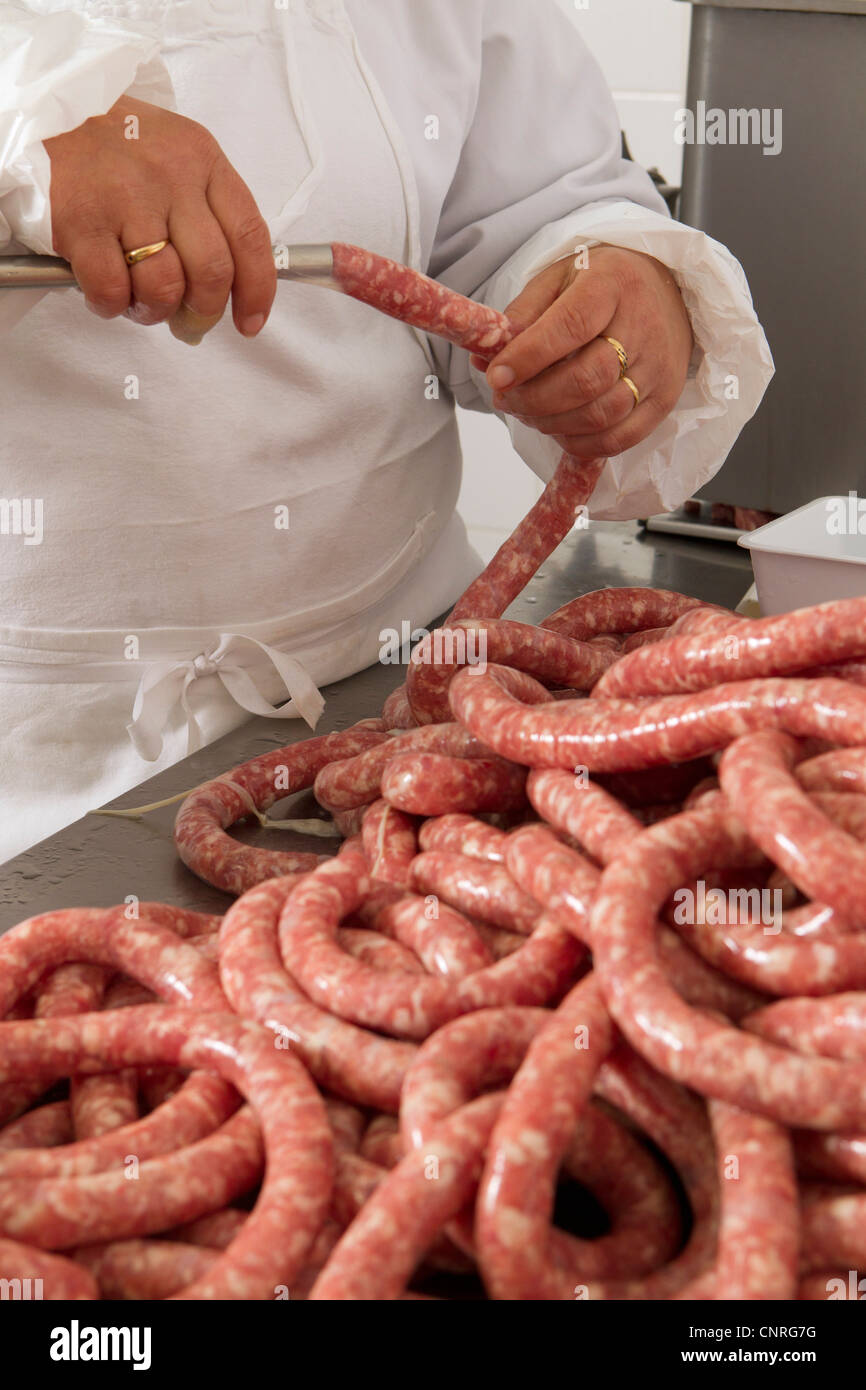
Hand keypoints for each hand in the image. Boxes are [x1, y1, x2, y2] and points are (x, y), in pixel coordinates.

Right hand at [44, 97, 275, 341]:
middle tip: (189, 325)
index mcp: (203, 159)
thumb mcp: (176, 155)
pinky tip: (107, 294)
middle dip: (204, 313)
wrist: (48, 108)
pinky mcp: (82, 221)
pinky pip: (112, 290)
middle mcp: (170, 176)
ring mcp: (125, 198)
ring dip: (155, 311)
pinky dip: (112, 306)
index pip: (249, 235)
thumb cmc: (116, 144)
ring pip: (164, 287)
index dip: (257, 290)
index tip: (250, 322)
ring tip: (140, 302)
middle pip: (212, 271)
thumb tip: (227, 289)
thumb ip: (207, 211)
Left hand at [473, 245, 693, 458]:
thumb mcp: (558, 280)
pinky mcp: (664, 400)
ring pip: (601, 415)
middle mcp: (642, 327)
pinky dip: (580, 443)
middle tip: (506, 398)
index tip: (496, 376)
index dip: (529, 357)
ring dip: (552, 423)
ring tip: (528, 412)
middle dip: (535, 399)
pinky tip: (558, 429)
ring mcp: (657, 368)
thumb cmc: (601, 285)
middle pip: (587, 380)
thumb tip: (485, 359)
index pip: (570, 327)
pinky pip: (619, 439)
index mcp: (611, 285)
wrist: (666, 290)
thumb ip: (521, 316)